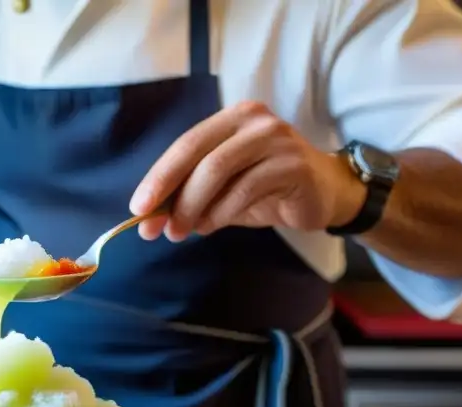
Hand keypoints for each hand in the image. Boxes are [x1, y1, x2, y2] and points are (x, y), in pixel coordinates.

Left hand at [130, 100, 367, 241]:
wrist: (324, 194)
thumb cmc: (266, 189)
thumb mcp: (221, 191)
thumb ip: (188, 198)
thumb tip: (149, 220)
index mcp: (230, 120)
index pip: (185, 145)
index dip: (158, 177)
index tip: (137, 209)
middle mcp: (253, 121)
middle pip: (198, 155)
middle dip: (170, 194)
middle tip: (155, 228)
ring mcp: (275, 139)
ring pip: (219, 171)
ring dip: (194, 207)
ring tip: (184, 231)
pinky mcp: (293, 164)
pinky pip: (246, 188)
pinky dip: (221, 212)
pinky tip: (211, 226)